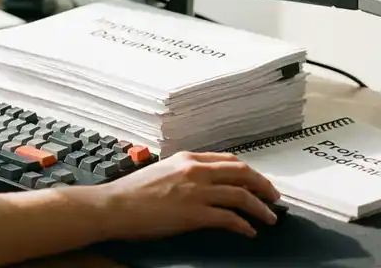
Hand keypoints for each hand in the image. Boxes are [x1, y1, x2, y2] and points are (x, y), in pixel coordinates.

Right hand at [99, 151, 280, 239]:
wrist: (116, 206)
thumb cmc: (132, 191)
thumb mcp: (161, 171)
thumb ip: (182, 173)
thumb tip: (200, 183)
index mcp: (186, 158)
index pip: (228, 160)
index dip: (248, 171)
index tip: (256, 181)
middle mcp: (195, 170)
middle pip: (242, 173)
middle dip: (263, 185)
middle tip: (274, 197)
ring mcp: (196, 192)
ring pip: (241, 195)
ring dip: (261, 208)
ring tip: (270, 217)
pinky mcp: (195, 214)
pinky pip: (230, 218)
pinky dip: (244, 225)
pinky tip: (249, 231)